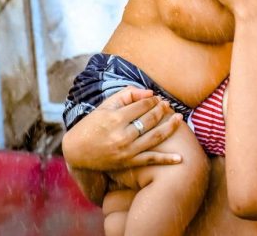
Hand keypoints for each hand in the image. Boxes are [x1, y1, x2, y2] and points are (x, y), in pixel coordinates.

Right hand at [61, 86, 183, 170]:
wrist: (76, 152)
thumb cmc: (91, 125)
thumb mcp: (105, 106)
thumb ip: (127, 95)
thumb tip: (150, 93)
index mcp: (115, 118)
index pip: (142, 106)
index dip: (153, 101)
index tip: (157, 99)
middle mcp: (122, 135)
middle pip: (150, 120)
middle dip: (162, 110)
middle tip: (167, 105)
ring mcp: (127, 150)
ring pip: (155, 137)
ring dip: (170, 127)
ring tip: (179, 118)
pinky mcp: (128, 162)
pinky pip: (151, 160)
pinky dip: (166, 160)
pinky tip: (180, 158)